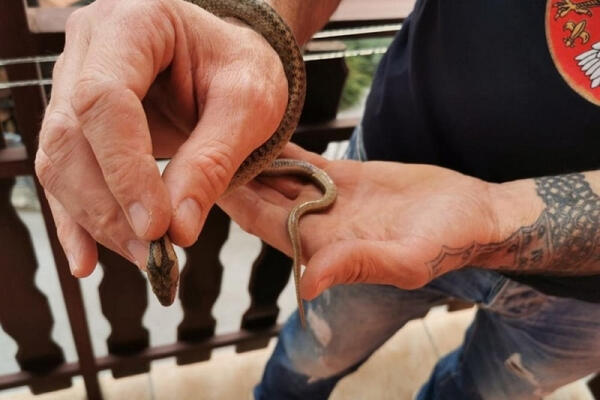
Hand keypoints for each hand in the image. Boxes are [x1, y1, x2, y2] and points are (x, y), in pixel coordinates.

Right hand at [35, 0, 286, 275]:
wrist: (230, 60)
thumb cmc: (243, 68)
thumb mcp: (249, 104)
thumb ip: (213, 160)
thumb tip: (179, 230)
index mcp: (133, 23)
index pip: (105, 99)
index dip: (125, 169)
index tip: (158, 226)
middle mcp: (89, 48)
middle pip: (72, 135)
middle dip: (110, 205)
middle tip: (154, 253)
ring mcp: (74, 83)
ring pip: (61, 160)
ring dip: (97, 219)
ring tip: (143, 257)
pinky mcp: (77, 121)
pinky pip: (64, 173)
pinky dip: (78, 219)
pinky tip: (88, 259)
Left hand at [219, 144, 498, 299]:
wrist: (471, 213)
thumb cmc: (445, 242)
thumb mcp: (405, 259)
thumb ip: (357, 266)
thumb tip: (307, 285)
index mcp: (325, 246)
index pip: (266, 225)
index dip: (236, 205)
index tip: (206, 180)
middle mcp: (320, 225)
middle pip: (264, 201)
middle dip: (234, 179)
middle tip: (200, 148)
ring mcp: (331, 200)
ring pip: (280, 180)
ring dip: (253, 162)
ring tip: (221, 134)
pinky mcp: (346, 178)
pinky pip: (306, 162)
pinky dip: (284, 150)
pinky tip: (263, 132)